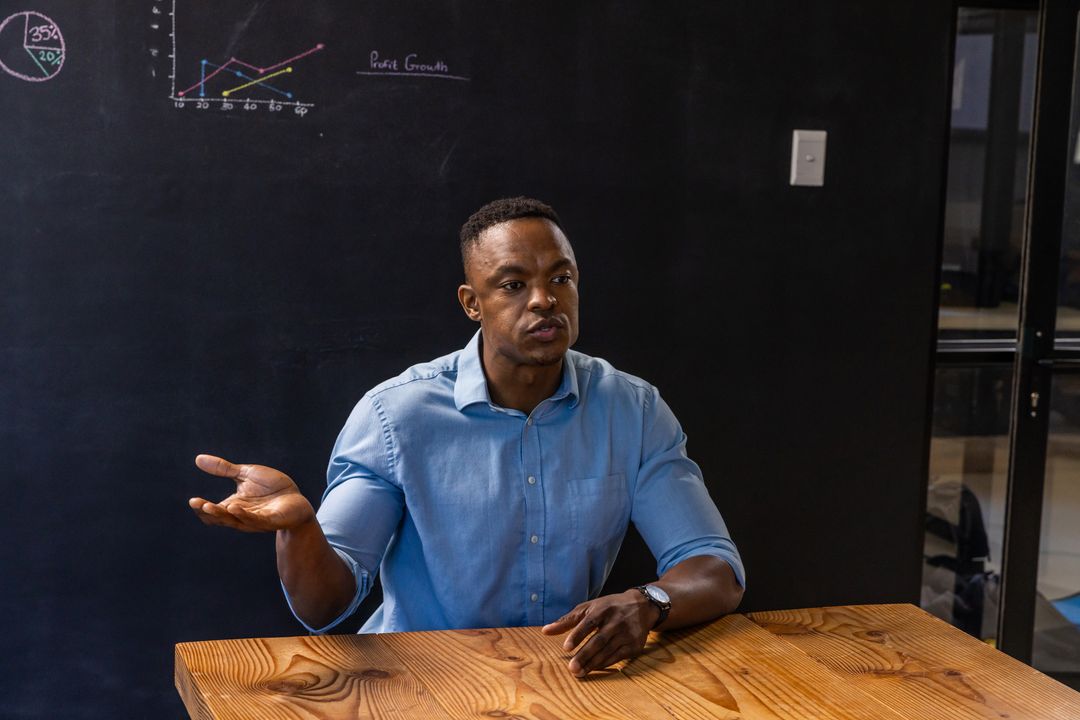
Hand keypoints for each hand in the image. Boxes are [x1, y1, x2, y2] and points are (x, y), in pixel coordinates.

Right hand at [188, 454, 315, 532]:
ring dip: (222, 514)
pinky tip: (235, 507)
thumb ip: (224, 469)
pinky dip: (244, 515)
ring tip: (210, 506)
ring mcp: (256, 520)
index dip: (201, 508)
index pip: (213, 511)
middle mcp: (241, 516)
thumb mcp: (245, 474)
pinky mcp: (271, 519)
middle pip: (221, 518)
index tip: (193, 501)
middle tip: (197, 504)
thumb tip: (198, 459)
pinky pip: (256, 519)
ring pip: (235, 520)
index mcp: (233, 506)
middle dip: (208, 512)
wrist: (295, 498)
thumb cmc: (271, 487)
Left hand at [541, 590, 657, 676]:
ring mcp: (627, 634)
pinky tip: (593, 669)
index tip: (566, 648)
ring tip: (579, 673)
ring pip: (608, 651)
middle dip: (585, 655)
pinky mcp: (634, 645)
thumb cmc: (609, 607)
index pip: (588, 623)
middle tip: (571, 668)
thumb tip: (545, 631)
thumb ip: (567, 620)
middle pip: (599, 640)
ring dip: (593, 664)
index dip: (577, 635)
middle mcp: (616, 621)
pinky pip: (617, 657)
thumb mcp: (588, 607)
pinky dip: (604, 664)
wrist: (641, 607)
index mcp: (603, 609)